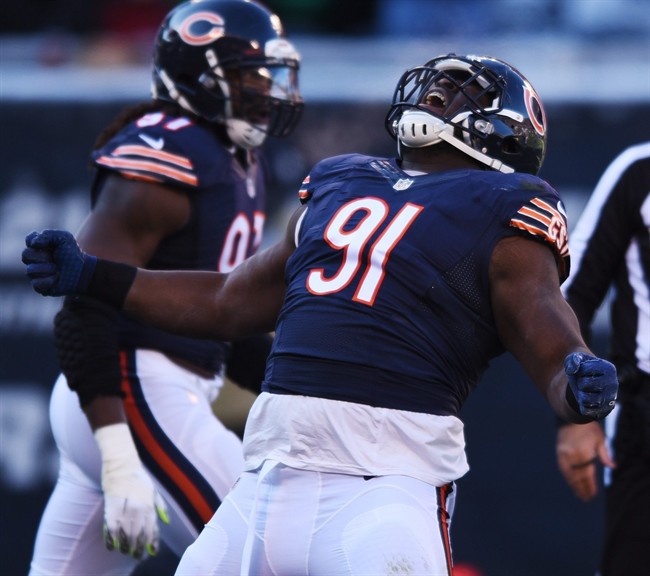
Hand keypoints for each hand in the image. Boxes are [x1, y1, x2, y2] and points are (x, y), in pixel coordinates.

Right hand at [22, 230, 96, 295]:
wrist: (83, 272)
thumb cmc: (73, 254)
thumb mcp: (64, 238)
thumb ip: (47, 235)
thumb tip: (32, 244)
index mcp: (39, 246)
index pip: (28, 241)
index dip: (37, 243)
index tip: (50, 246)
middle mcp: (34, 260)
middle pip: (25, 255)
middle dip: (43, 257)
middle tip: (54, 259)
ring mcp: (35, 273)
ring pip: (30, 270)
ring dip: (48, 269)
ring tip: (58, 269)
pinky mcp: (39, 286)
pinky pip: (36, 283)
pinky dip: (50, 280)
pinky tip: (57, 279)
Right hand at [95, 424, 169, 557]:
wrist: (122, 465)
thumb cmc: (140, 478)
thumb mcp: (155, 491)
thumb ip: (161, 507)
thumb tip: (167, 522)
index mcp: (150, 504)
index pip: (153, 528)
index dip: (152, 542)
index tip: (152, 552)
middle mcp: (139, 508)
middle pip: (139, 534)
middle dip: (138, 547)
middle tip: (137, 555)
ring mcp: (125, 508)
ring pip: (125, 533)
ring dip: (125, 545)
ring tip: (125, 551)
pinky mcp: (111, 507)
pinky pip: (111, 527)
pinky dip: (111, 539)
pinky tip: (112, 546)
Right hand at [556, 421, 614, 500]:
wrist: (571, 416)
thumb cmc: (588, 428)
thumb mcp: (600, 440)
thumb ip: (605, 455)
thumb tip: (612, 467)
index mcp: (584, 455)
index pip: (587, 475)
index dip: (590, 485)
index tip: (592, 494)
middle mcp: (573, 457)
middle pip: (578, 477)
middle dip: (582, 488)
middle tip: (585, 498)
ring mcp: (564, 455)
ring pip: (569, 474)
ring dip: (573, 484)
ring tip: (577, 493)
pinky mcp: (559, 451)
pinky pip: (562, 467)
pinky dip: (566, 475)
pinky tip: (569, 480)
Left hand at [564, 352, 617, 419]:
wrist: (588, 386)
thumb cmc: (582, 370)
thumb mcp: (576, 359)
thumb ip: (573, 359)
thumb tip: (572, 370)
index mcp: (609, 368)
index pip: (583, 369)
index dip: (578, 370)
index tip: (584, 371)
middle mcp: (613, 384)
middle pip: (584, 384)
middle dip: (579, 383)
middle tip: (585, 382)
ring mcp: (610, 399)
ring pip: (585, 399)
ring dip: (580, 395)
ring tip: (586, 391)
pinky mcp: (605, 411)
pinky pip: (585, 411)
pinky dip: (582, 406)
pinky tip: (588, 401)